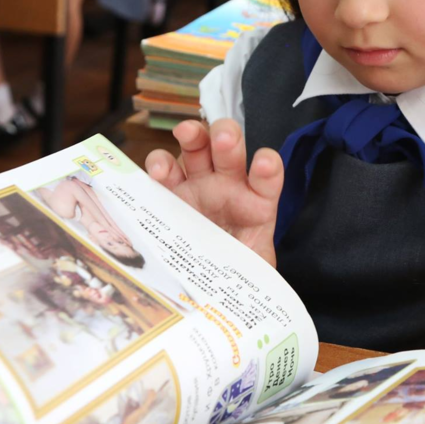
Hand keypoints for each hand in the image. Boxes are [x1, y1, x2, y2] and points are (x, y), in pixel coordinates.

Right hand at [145, 119, 283, 265]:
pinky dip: (159, 164)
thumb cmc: (233, 269)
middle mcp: (227, 185)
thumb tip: (262, 290)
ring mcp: (197, 183)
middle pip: (229, 149)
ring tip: (187, 133)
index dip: (267, 167)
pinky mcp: (169, 190)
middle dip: (228, 137)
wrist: (201, 276)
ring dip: (193, 135)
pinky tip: (158, 170)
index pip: (267, 177)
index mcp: (255, 201)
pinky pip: (163, 169)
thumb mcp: (251, 273)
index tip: (264, 164)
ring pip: (196, 147)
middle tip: (224, 139)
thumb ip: (258, 272)